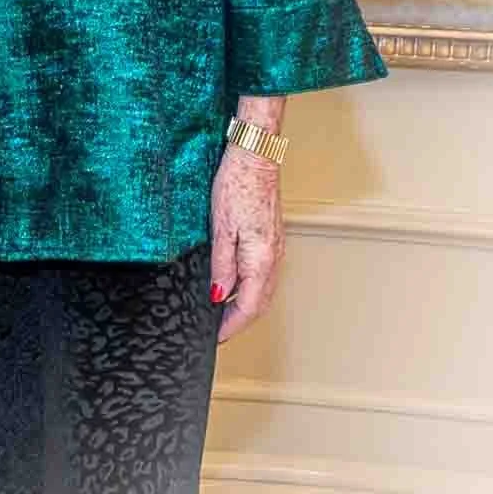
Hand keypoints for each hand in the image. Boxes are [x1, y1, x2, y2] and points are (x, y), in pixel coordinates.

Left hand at [209, 145, 284, 344]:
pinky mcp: (271, 239)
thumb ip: (220, 265)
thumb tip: (218, 296)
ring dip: (246, 305)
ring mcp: (276, 249)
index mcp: (261, 260)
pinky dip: (251, 288)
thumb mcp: (220, 228)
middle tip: (218, 330)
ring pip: (263, 290)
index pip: (249, 307)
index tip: (216, 336)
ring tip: (223, 313)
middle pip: (260, 303)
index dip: (232, 325)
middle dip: (239, 320)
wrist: (255, 157)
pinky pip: (264, 274)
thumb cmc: (236, 185)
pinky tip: (236, 285)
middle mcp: (273, 258)